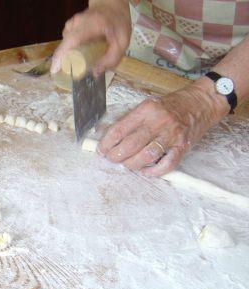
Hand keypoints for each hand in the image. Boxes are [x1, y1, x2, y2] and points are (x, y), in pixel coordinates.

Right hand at [51, 0, 130, 75]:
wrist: (111, 5)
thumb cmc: (117, 23)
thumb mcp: (122, 42)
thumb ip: (112, 58)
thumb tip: (95, 73)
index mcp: (92, 25)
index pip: (72, 40)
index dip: (61, 55)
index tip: (55, 69)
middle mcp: (78, 22)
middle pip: (65, 44)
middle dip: (63, 60)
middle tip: (67, 71)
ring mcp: (73, 22)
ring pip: (65, 43)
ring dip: (68, 54)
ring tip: (76, 60)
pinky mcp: (70, 25)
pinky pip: (66, 40)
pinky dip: (70, 48)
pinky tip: (79, 50)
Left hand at [98, 78, 229, 176]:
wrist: (202, 102)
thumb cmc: (172, 105)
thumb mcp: (149, 105)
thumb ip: (132, 120)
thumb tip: (112, 137)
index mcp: (146, 110)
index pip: (119, 129)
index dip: (107, 143)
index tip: (101, 150)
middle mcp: (158, 121)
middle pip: (131, 144)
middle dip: (116, 156)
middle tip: (112, 159)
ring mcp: (172, 134)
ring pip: (147, 155)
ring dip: (133, 164)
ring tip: (127, 165)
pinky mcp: (183, 146)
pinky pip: (167, 163)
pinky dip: (155, 171)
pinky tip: (146, 172)